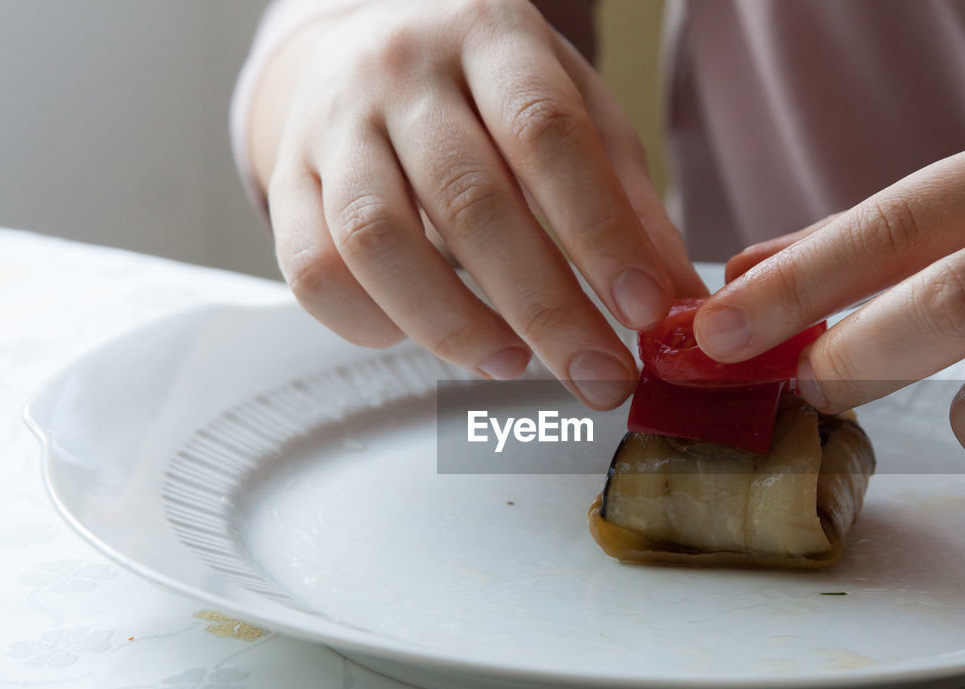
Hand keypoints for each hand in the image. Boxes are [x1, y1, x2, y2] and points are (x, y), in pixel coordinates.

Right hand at [250, 0, 703, 408]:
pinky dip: (371, 324)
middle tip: (599, 376)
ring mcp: (333, 126)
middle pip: (470, 202)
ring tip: (515, 365)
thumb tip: (678, 298)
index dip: (599, 233)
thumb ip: (628, 199)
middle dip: (546, 308)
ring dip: (455, 326)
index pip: (546, 135)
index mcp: (491, 36)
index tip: (644, 311)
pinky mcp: (286, 182)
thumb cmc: (489, 90)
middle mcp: (402, 73)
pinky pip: (312, 270)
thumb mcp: (575, 110)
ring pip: (378, 242)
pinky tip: (425, 339)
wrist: (366, 46)